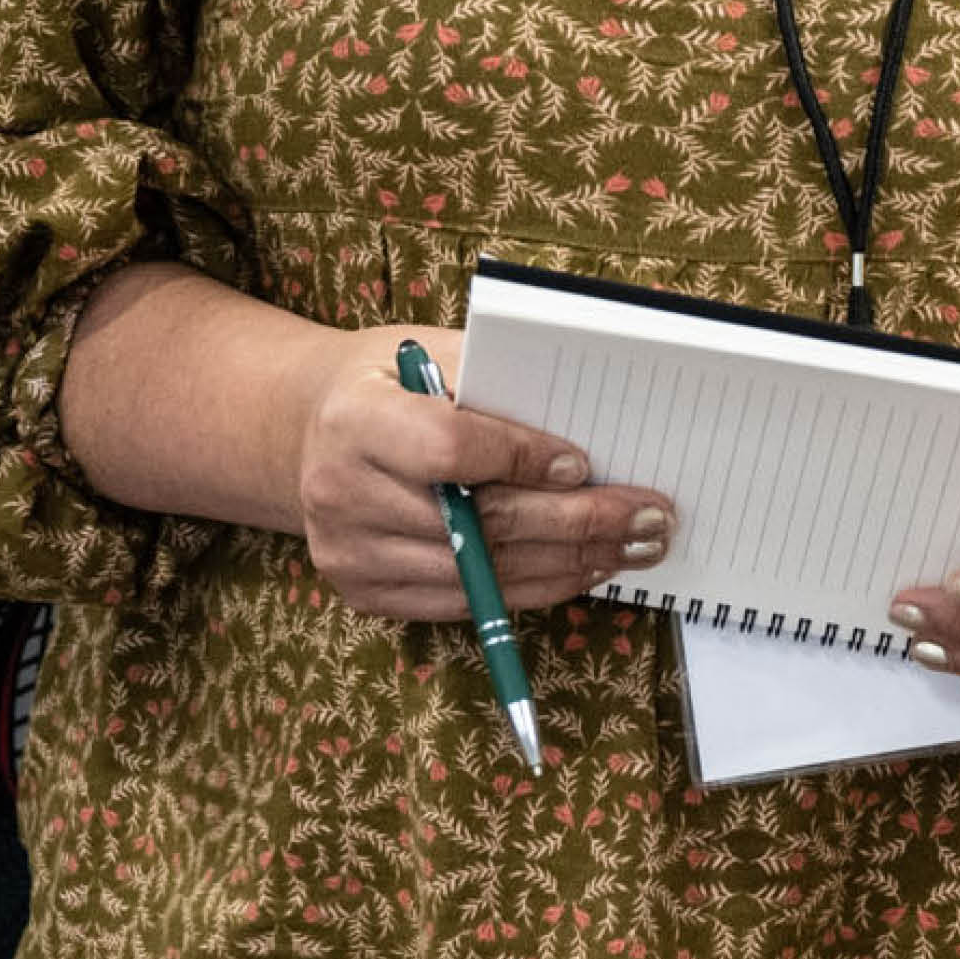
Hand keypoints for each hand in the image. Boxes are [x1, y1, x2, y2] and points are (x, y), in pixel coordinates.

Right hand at [288, 323, 671, 619]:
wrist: (310, 430)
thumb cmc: (392, 382)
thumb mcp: (435, 354)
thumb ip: (499, 385)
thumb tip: (590, 424)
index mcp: (355, 421)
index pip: (450, 449)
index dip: (523, 459)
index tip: (584, 463)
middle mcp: (341, 493)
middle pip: (477, 523)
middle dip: (578, 522)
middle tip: (649, 517)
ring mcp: (349, 553)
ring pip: (480, 574)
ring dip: (569, 564)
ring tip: (632, 547)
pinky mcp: (364, 593)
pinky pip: (465, 603)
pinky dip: (533, 587)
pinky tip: (583, 568)